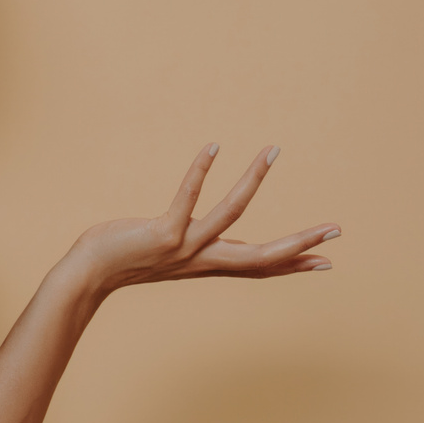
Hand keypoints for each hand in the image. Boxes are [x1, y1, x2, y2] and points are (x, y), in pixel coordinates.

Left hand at [67, 144, 339, 294]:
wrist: (87, 275)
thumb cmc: (121, 259)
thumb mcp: (164, 255)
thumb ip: (184, 244)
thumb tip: (191, 232)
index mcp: (207, 264)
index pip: (259, 266)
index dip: (293, 264)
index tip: (327, 262)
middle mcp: (201, 259)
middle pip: (262, 255)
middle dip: (300, 243)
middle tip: (336, 229)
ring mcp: (184, 248)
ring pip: (230, 214)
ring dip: (253, 180)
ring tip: (272, 151)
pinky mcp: (162, 234)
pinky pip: (186, 198)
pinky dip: (200, 172)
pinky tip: (213, 147)